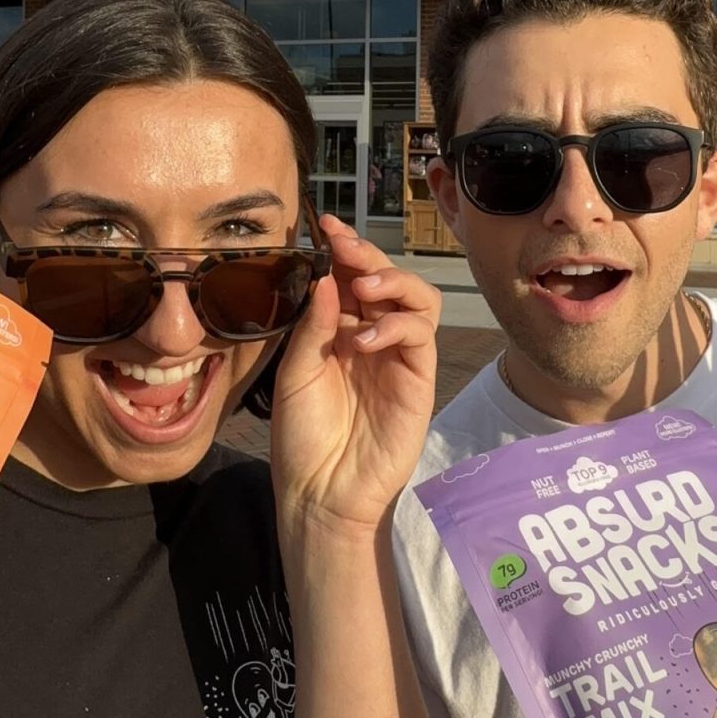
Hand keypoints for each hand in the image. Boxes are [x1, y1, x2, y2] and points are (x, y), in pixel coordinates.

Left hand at [271, 215, 440, 544]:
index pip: (348, 278)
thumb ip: (313, 325)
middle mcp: (372, 337)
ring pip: (417, 298)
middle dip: (367, 254)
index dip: (342, 249)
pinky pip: (421, 336)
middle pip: (386, 279)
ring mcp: (398, 357)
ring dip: (393, 281)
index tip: (324, 224)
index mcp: (339, 331)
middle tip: (345, 246)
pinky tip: (364, 340)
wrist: (320, 493)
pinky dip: (396, 326)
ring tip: (364, 288)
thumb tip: (325, 276)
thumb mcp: (295, 373)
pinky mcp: (418, 379)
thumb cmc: (302, 438)